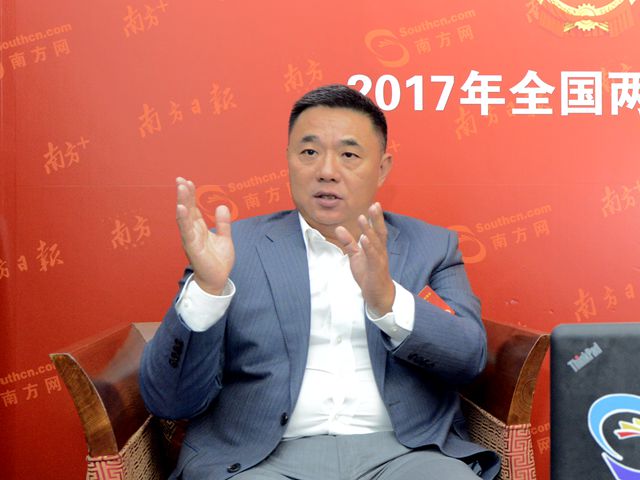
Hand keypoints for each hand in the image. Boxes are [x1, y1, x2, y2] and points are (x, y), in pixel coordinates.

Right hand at [175, 177, 234, 294]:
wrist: (218, 280)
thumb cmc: (218, 261)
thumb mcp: (225, 238)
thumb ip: (223, 223)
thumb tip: (222, 206)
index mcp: (199, 229)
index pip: (193, 209)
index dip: (190, 195)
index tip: (188, 182)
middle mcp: (193, 232)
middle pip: (187, 210)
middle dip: (183, 195)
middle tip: (180, 179)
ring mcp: (191, 239)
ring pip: (184, 218)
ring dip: (182, 202)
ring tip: (180, 188)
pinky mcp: (192, 247)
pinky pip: (186, 231)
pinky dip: (183, 219)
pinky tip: (181, 208)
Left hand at [335, 202, 394, 315]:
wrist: (377, 294)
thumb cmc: (368, 274)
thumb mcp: (355, 256)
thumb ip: (348, 242)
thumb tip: (339, 228)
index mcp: (376, 247)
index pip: (377, 230)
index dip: (376, 218)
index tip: (374, 204)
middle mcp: (380, 251)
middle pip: (380, 232)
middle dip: (377, 219)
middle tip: (374, 205)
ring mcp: (379, 260)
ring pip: (375, 242)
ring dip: (369, 230)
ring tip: (363, 218)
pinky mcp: (376, 269)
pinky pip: (372, 256)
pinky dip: (368, 247)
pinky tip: (364, 238)